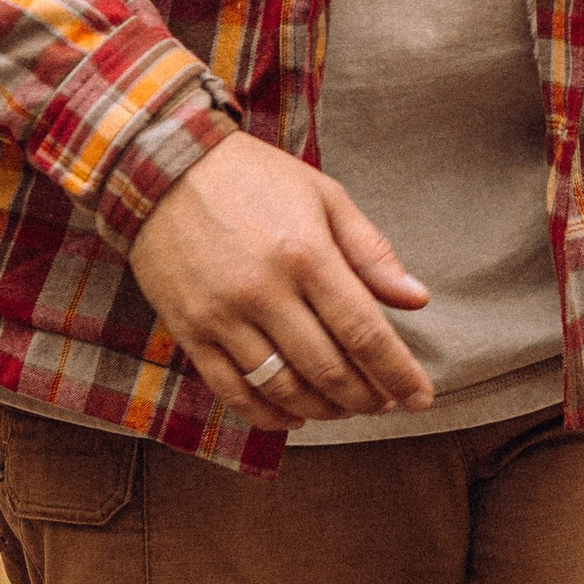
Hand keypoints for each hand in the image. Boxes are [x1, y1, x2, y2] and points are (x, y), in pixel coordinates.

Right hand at [129, 131, 433, 426]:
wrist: (163, 168)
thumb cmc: (255, 179)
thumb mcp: (325, 197)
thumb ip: (372, 253)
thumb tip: (417, 300)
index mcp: (306, 254)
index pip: (364, 332)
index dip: (397, 373)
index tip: (421, 398)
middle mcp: (264, 292)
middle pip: (327, 370)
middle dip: (366, 397)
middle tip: (384, 402)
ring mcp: (222, 316)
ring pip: (282, 389)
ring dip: (323, 410)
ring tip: (346, 408)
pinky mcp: (189, 330)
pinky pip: (232, 391)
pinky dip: (267, 415)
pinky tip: (294, 415)